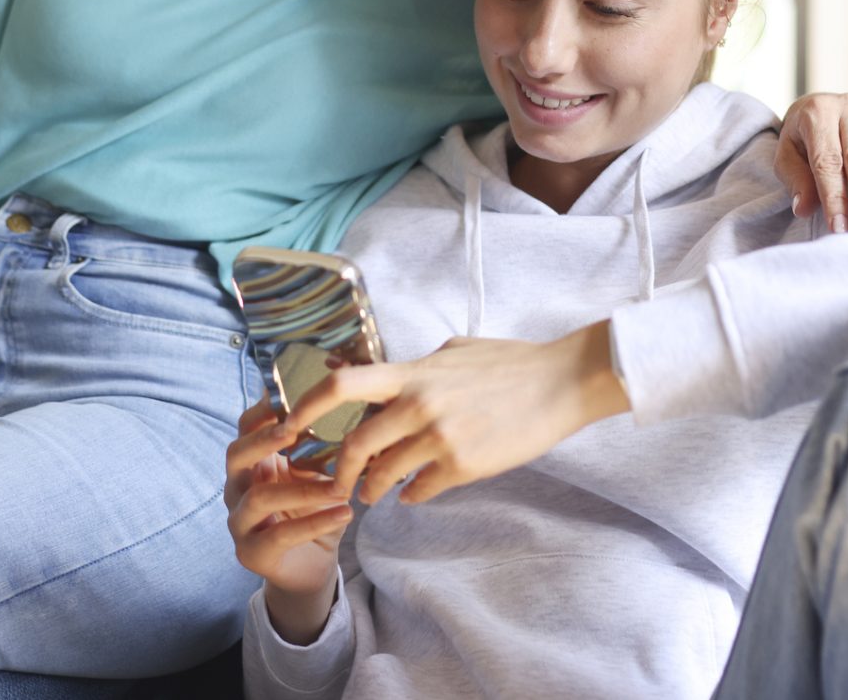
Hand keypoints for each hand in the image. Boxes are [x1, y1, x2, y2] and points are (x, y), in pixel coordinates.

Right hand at [226, 399, 350, 643]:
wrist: (311, 564)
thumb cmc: (313, 510)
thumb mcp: (316, 474)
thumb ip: (317, 447)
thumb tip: (342, 407)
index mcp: (252, 462)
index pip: (245, 428)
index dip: (262, 410)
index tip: (286, 394)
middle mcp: (238, 488)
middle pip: (236, 455)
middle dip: (262, 441)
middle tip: (293, 431)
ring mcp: (240, 522)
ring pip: (259, 498)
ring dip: (301, 489)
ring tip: (339, 486)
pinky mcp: (251, 553)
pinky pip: (279, 535)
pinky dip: (314, 523)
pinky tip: (344, 513)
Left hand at [285, 324, 627, 507]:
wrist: (561, 382)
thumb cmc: (511, 361)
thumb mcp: (455, 351)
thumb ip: (419, 367)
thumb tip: (395, 377)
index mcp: (412, 372)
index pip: (341, 385)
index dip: (306, 407)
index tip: (287, 425)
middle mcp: (419, 404)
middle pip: (356, 445)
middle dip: (339, 472)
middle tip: (337, 483)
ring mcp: (441, 437)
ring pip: (385, 476)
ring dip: (373, 490)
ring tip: (374, 493)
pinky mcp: (464, 466)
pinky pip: (420, 491)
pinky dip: (411, 497)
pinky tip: (414, 494)